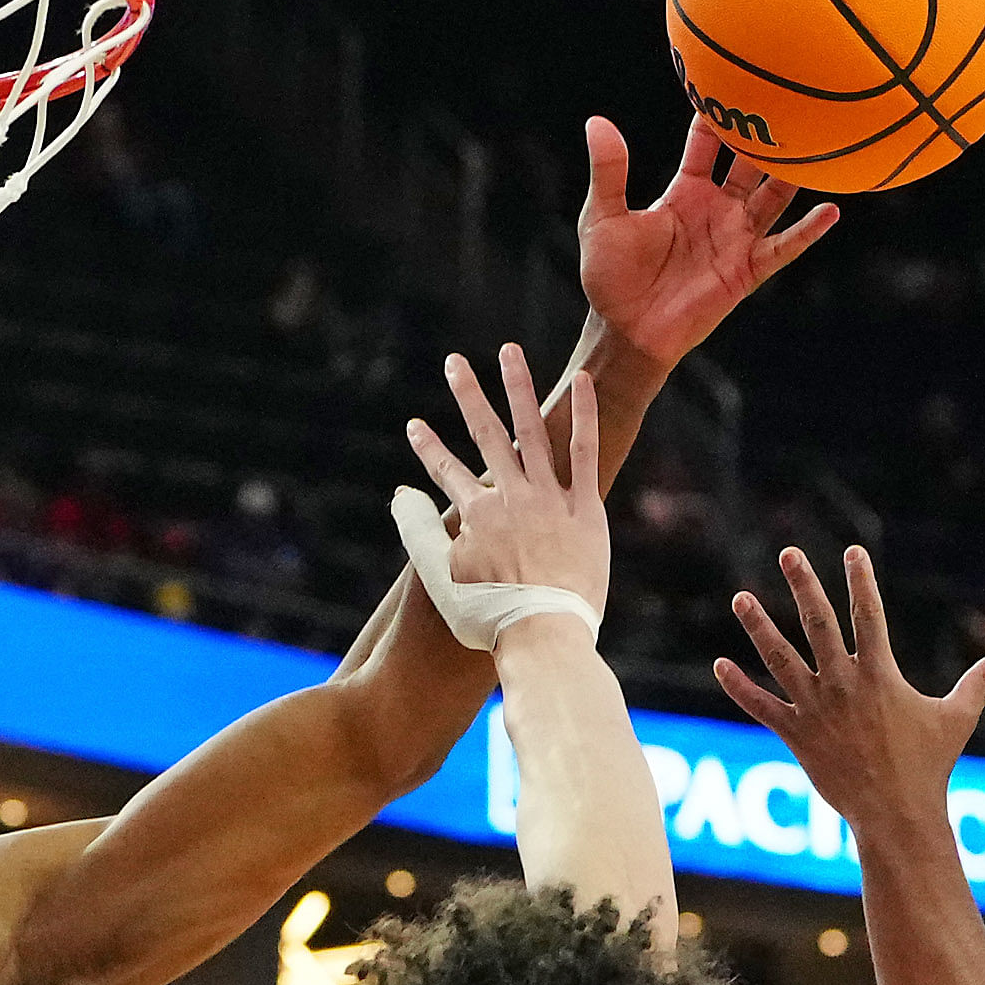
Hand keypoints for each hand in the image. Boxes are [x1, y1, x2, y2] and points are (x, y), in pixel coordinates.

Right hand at [396, 345, 605, 644]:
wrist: (544, 634)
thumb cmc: (489, 617)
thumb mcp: (440, 578)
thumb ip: (417, 531)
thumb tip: (398, 495)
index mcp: (476, 516)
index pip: (446, 471)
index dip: (428, 447)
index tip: (415, 425)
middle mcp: (510, 497)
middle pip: (485, 434)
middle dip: (467, 394)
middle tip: (454, 361)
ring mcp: (550, 499)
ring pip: (531, 430)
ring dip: (517, 387)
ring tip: (509, 351)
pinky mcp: (586, 508)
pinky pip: (586, 452)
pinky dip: (583, 415)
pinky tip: (581, 380)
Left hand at [577, 117, 839, 370]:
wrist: (625, 330)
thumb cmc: (610, 276)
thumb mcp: (604, 217)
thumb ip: (609, 172)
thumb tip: (598, 123)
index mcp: (686, 191)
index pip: (709, 142)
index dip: (718, 114)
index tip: (734, 77)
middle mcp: (718, 208)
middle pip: (751, 163)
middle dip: (767, 135)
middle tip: (788, 97)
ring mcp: (736, 238)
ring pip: (774, 197)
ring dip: (793, 173)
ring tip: (819, 142)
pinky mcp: (747, 270)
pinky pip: (783, 246)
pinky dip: (807, 231)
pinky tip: (830, 210)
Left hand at [715, 546, 984, 832]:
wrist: (895, 813)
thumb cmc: (929, 764)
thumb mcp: (958, 717)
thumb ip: (982, 681)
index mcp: (880, 674)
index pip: (869, 615)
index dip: (862, 580)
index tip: (852, 550)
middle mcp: (843, 684)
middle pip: (818, 624)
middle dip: (804, 585)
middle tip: (789, 552)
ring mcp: (815, 708)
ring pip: (780, 658)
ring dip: (759, 626)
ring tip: (741, 597)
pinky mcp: (795, 734)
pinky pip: (761, 706)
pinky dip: (739, 687)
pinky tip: (721, 664)